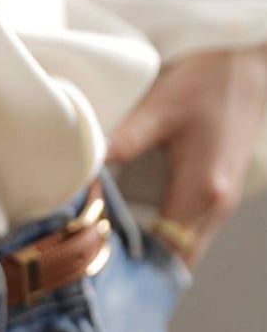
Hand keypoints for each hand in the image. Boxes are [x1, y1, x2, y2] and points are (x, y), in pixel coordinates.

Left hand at [107, 44, 266, 268]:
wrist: (247, 61)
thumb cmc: (207, 80)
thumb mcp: (159, 107)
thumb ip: (123, 141)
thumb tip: (84, 166)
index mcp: (202, 190)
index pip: (166, 251)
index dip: (133, 266)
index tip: (97, 266)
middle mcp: (217, 205)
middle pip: (178, 259)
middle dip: (140, 270)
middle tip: (96, 269)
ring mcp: (223, 202)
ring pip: (186, 248)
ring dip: (152, 256)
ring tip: (108, 255)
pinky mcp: (221, 194)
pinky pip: (191, 231)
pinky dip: (165, 239)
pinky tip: (133, 233)